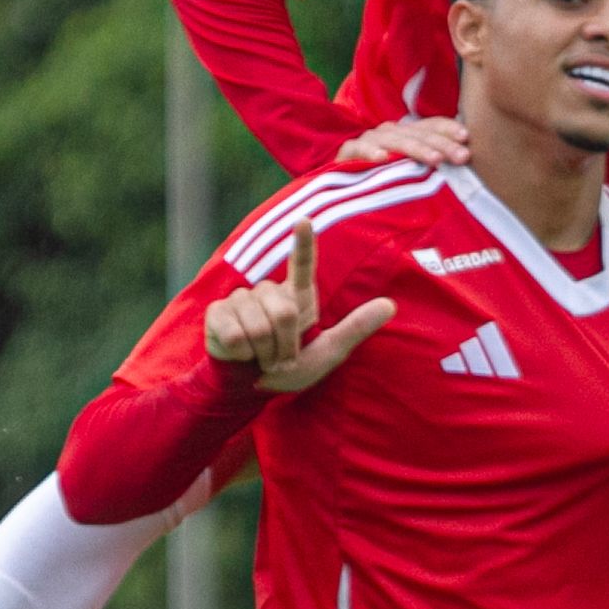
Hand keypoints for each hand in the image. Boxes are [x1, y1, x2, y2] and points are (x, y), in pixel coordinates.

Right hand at [208, 217, 397, 394]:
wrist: (248, 388)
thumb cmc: (288, 369)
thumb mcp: (328, 353)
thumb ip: (355, 329)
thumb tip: (390, 304)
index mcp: (296, 297)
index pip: (302, 265)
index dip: (303, 244)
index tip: (304, 220)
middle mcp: (268, 292)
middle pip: (283, 313)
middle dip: (284, 346)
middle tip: (278, 358)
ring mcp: (240, 299)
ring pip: (258, 325)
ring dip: (263, 353)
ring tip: (259, 357)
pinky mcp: (218, 313)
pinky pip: (235, 334)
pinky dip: (241, 353)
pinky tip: (239, 354)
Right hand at [336, 117, 468, 167]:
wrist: (339, 184)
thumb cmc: (380, 177)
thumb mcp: (408, 170)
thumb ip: (429, 165)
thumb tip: (463, 167)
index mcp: (406, 133)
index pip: (430, 126)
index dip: (448, 129)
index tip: (467, 138)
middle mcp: (390, 132)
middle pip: (419, 134)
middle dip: (442, 145)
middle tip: (462, 157)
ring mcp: (369, 140)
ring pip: (395, 141)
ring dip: (415, 149)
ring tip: (435, 160)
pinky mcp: (347, 152)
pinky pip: (359, 150)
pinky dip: (370, 152)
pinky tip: (383, 158)